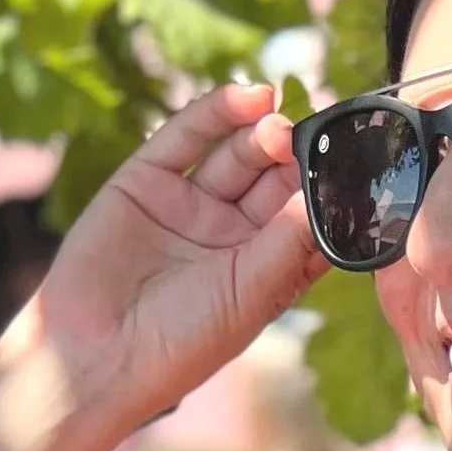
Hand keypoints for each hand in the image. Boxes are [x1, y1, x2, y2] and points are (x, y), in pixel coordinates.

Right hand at [7, 79, 324, 437]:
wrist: (97, 352)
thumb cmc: (181, 343)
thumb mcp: (251, 294)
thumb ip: (289, 241)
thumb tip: (328, 193)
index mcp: (264, 269)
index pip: (306, 217)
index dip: (330, 190)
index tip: (354, 162)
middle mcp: (231, 234)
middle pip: (275, 179)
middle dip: (296, 155)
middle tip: (314, 134)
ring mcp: (190, 205)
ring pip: (236, 154)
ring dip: (263, 132)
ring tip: (279, 123)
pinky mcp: (147, 181)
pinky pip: (185, 137)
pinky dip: (216, 113)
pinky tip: (247, 97)